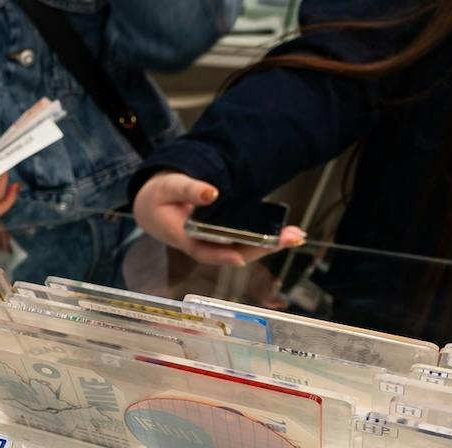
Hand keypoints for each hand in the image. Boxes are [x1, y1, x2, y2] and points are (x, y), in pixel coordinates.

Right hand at [133, 171, 305, 266]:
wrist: (155, 205)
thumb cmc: (160, 197)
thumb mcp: (168, 187)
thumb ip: (188, 189)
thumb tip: (211, 192)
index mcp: (185, 237)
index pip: (203, 250)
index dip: (221, 255)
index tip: (240, 257)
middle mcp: (204, 245)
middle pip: (233, 253)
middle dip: (261, 248)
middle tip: (289, 239)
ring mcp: (217, 243)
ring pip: (244, 249)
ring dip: (270, 245)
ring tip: (296, 236)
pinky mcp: (226, 237)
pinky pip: (247, 241)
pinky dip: (268, 238)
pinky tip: (288, 233)